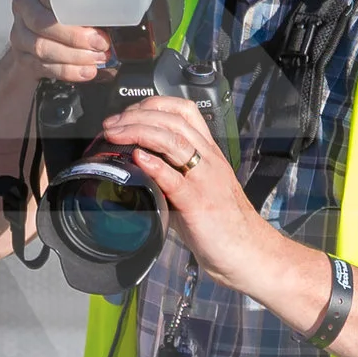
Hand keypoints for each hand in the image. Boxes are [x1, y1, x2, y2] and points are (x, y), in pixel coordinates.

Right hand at [8, 0, 115, 82]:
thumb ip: (95, 0)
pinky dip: (67, 71)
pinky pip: (42, 66)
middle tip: (101, 44)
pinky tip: (85, 72)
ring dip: (73, 57)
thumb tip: (126, 12)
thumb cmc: (72, 10)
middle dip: (75, 38)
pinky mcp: (22, 56)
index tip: (95, 21)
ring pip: (41, 48)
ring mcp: (20, 32)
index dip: (71, 8)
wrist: (49, 32)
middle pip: (43, 24)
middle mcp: (25, 6)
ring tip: (96, 60)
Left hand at [101, 94, 288, 295]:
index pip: (184, 111)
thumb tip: (135, 171)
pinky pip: (175, 179)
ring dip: (139, 132)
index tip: (127, 113)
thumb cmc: (220, 223)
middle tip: (111, 124)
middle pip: (173, 121)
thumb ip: (169, 176)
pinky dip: (155, 165)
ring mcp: (205, 180)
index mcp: (208, 152)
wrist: (247, 251)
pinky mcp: (199, 203)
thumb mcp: (194, 189)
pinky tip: (138, 158)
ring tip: (116, 134)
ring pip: (174, 142)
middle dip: (137, 116)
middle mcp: (208, 160)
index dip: (153, 105)